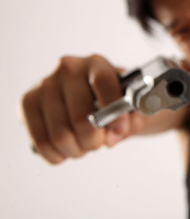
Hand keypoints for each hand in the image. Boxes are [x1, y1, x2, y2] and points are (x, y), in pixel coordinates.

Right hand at [20, 54, 143, 163]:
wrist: (93, 96)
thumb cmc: (114, 100)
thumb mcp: (132, 105)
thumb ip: (132, 120)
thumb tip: (114, 135)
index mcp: (97, 63)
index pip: (103, 83)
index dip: (114, 112)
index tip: (120, 131)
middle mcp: (68, 68)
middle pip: (80, 117)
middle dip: (93, 140)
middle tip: (98, 143)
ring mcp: (44, 84)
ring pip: (59, 134)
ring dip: (76, 150)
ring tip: (83, 146)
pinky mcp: (27, 102)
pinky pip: (39, 141)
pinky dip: (56, 154)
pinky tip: (65, 150)